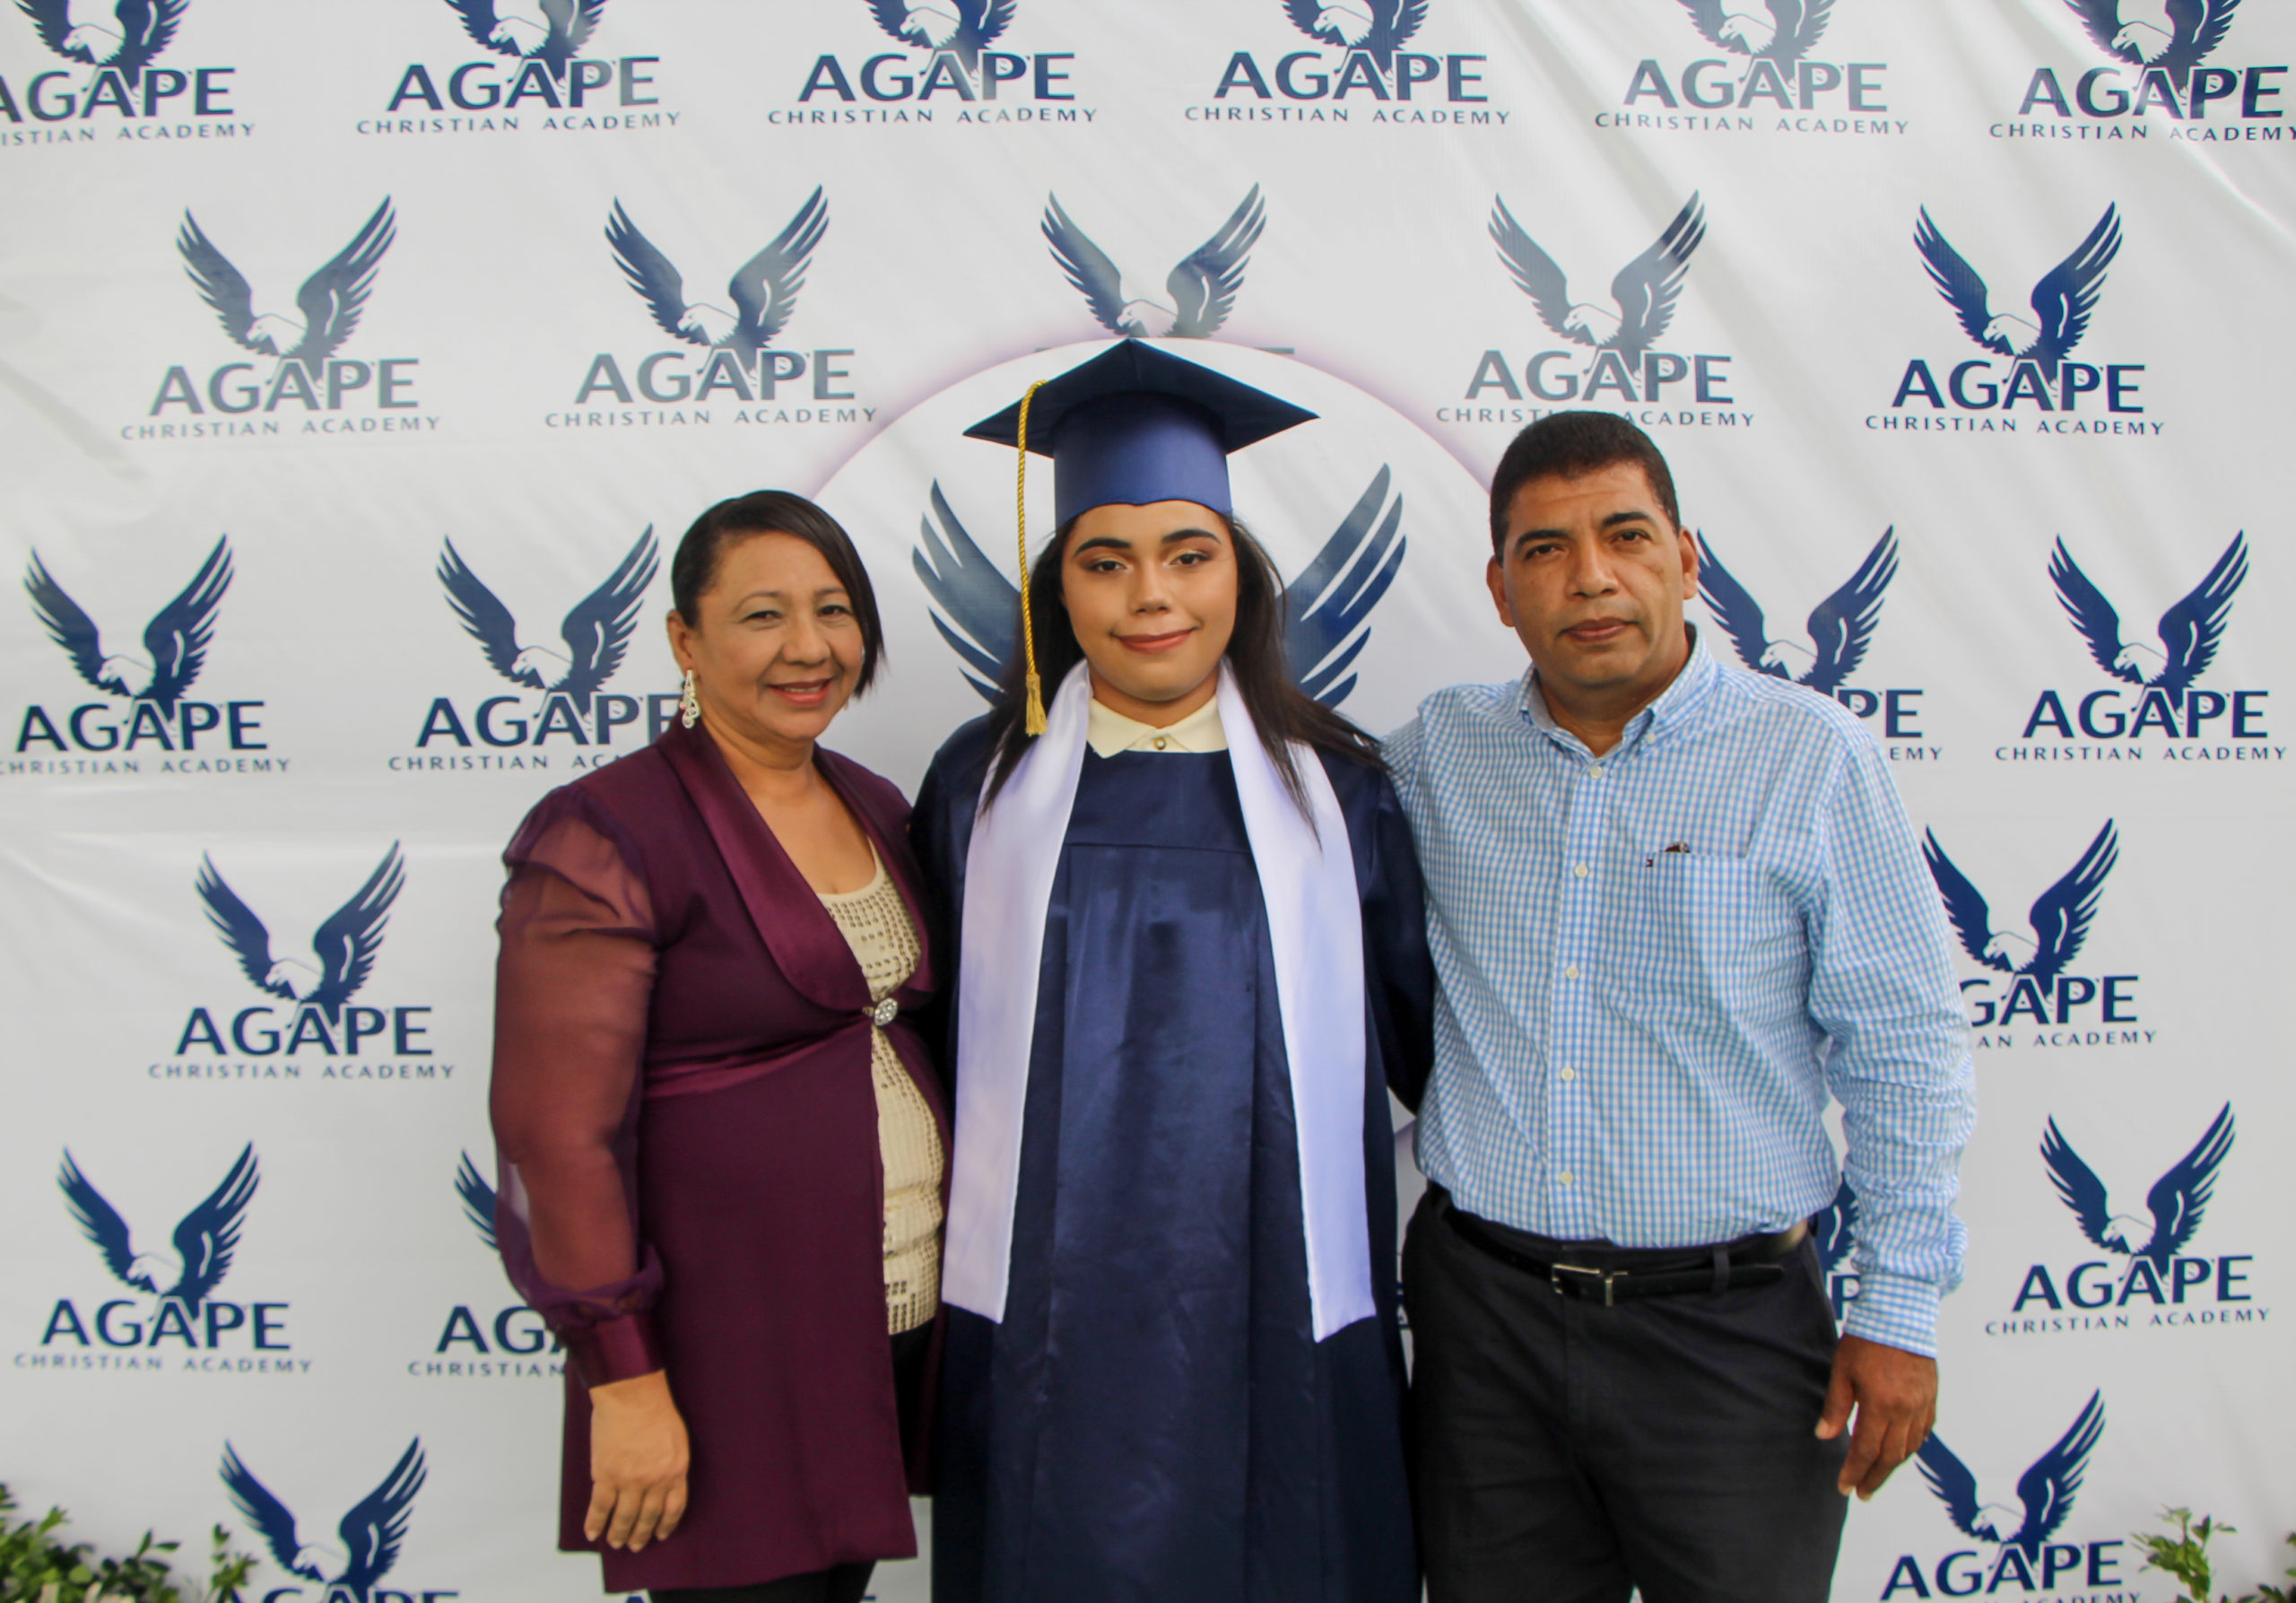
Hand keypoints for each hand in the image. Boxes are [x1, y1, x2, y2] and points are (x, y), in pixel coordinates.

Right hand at [586, 1370, 689, 1550]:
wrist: (632, 1395)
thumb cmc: (656, 1408)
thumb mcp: (676, 1439)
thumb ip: (670, 1463)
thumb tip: (662, 1481)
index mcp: (676, 1470)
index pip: (674, 1507)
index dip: (666, 1524)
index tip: (660, 1535)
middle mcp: (655, 1480)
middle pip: (648, 1517)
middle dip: (641, 1535)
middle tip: (635, 1546)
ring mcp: (630, 1480)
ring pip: (625, 1517)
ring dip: (619, 1534)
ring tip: (615, 1543)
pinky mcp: (607, 1475)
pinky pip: (600, 1507)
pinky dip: (595, 1523)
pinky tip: (592, 1533)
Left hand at [1815, 1334, 1936, 1499]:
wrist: (1901, 1315)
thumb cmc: (1867, 1338)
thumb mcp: (1842, 1370)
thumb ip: (1836, 1406)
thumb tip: (1824, 1435)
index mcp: (1882, 1404)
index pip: (1867, 1450)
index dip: (1855, 1472)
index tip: (1845, 1487)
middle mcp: (1907, 1410)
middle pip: (1891, 1456)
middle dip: (1875, 1478)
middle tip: (1862, 1492)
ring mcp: (1923, 1405)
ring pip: (1911, 1447)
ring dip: (1893, 1465)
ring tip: (1877, 1476)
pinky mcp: (1932, 1397)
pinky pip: (1925, 1431)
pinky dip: (1912, 1446)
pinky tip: (1901, 1451)